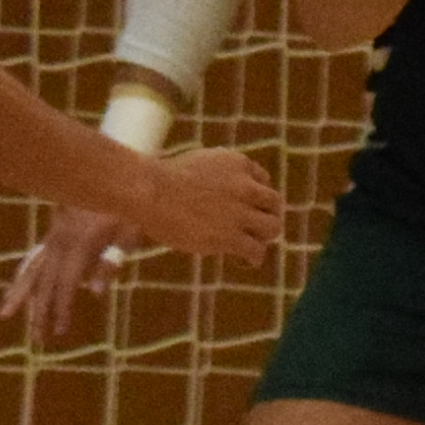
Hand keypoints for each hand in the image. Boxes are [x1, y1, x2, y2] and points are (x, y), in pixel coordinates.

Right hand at [1, 205, 135, 336]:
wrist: (116, 170)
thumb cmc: (130, 205)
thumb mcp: (130, 232)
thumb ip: (111, 262)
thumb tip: (95, 293)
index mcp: (80, 241)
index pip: (66, 283)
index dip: (62, 307)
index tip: (59, 330)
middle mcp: (60, 239)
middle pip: (44, 280)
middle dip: (39, 310)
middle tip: (36, 338)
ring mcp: (54, 234)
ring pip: (31, 267)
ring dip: (20, 293)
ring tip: (5, 314)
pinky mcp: (54, 232)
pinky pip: (34, 256)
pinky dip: (24, 274)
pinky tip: (18, 289)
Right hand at [124, 146, 284, 265]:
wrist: (150, 192)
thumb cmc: (160, 179)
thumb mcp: (196, 163)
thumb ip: (214, 174)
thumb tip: (212, 190)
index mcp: (236, 162)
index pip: (262, 179)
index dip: (256, 196)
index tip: (246, 207)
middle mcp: (244, 185)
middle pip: (274, 203)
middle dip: (265, 215)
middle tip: (252, 228)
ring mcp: (239, 211)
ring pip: (272, 227)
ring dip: (263, 237)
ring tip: (249, 245)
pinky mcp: (230, 236)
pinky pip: (256, 251)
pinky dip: (254, 258)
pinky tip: (242, 261)